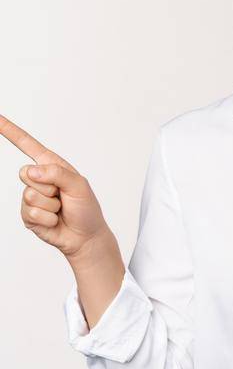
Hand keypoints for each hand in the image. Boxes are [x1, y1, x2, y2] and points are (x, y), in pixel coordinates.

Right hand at [1, 113, 114, 261]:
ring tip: (60, 209)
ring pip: (30, 196)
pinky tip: (54, 220)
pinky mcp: (27, 214)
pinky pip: (31, 213)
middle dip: (48, 187)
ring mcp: (30, 197)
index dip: (10, 131)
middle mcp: (39, 179)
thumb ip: (58, 174)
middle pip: (25, 174)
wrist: (85, 237)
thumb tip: (31, 170)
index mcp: (52, 166)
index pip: (28, 145)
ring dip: (51, 206)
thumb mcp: (80, 186)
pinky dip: (47, 218)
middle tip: (62, 197)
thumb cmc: (86, 209)